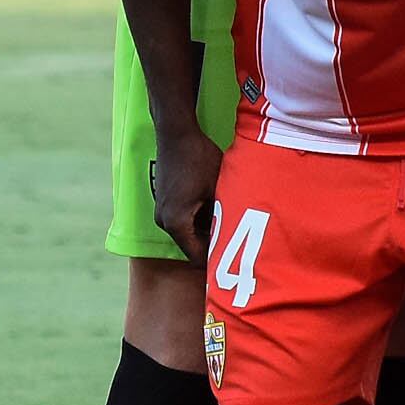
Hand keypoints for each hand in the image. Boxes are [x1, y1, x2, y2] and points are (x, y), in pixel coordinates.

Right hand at [148, 121, 225, 262]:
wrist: (176, 134)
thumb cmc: (199, 159)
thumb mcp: (219, 189)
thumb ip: (223, 216)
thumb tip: (238, 238)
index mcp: (176, 223)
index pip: (197, 256)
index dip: (216, 264)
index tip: (236, 270)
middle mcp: (164, 222)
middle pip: (192, 247)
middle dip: (215, 249)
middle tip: (241, 254)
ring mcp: (162, 212)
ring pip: (190, 233)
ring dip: (208, 234)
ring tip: (234, 234)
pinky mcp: (166, 202)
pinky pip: (185, 221)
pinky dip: (201, 222)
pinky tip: (221, 216)